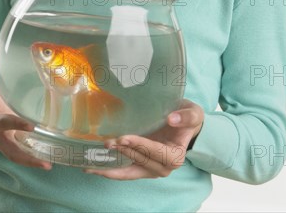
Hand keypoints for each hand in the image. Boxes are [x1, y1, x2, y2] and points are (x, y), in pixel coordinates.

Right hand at [0, 69, 51, 169]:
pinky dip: (36, 155)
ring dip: (32, 161)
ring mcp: (7, 141)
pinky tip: (51, 155)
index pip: (2, 123)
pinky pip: (25, 151)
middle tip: (44, 163)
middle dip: (26, 158)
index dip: (15, 124)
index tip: (31, 126)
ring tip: (49, 165)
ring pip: (18, 156)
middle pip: (10, 151)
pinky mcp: (16, 141)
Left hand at [85, 99, 202, 179]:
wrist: (184, 124)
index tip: (124, 138)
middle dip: (123, 152)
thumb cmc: (188, 117)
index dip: (141, 146)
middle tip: (106, 142)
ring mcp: (151, 168)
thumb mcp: (193, 113)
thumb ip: (186, 116)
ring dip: (112, 167)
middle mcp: (164, 166)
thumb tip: (172, 119)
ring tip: (92, 164)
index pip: (158, 153)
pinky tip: (95, 168)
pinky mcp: (142, 166)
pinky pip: (126, 171)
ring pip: (130, 171)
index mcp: (176, 155)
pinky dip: (112, 171)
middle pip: (141, 161)